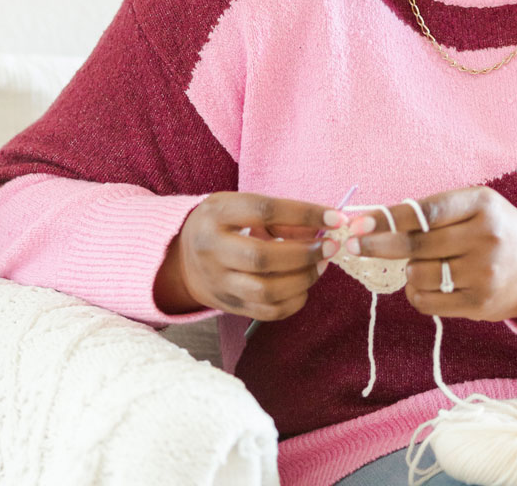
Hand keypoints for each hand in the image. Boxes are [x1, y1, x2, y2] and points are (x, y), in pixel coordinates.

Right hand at [154, 192, 345, 319]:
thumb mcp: (240, 205)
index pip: (264, 210)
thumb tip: (325, 224)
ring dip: (303, 279)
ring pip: (265, 291)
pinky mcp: (227, 306)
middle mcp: (212, 249)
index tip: (334, 217)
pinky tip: (304, 285)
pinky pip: (266, 312)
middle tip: (330, 247)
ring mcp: (218, 282)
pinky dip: (293, 301)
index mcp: (217, 214)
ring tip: (321, 265)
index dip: (303, 213)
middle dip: (304, 254)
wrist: (182, 258)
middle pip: (262, 257)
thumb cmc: (222, 224)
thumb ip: (280, 215)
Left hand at [344, 186, 516, 325]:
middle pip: (416, 244)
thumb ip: (434, 211)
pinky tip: (426, 285)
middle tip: (353, 245)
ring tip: (424, 264)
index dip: (389, 218)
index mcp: (481, 204)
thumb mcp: (476, 207)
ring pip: (419, 274)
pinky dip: (417, 293)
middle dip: (378, 245)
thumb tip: (378, 220)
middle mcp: (485, 237)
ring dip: (409, 270)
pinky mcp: (480, 303)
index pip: (425, 211)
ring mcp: (484, 272)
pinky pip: (428, 301)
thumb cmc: (497, 230)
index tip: (359, 223)